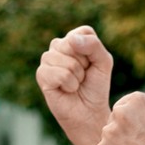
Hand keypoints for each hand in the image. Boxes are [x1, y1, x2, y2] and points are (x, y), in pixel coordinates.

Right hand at [37, 26, 114, 144]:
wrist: (88, 111)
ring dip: (77, 77)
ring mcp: (47, 60)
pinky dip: (69, 85)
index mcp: (73, 39)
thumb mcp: (103, 62)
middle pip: (73, 45)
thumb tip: (71, 40)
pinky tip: (67, 90)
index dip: (93, 51)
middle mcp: (58, 46)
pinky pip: (60, 74)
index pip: (84, 32)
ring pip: (67, 61)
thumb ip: (93, 45)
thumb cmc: (95, 86)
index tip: (92, 64)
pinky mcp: (41, 74)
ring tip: (75, 84)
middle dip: (84, 64)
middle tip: (83, 76)